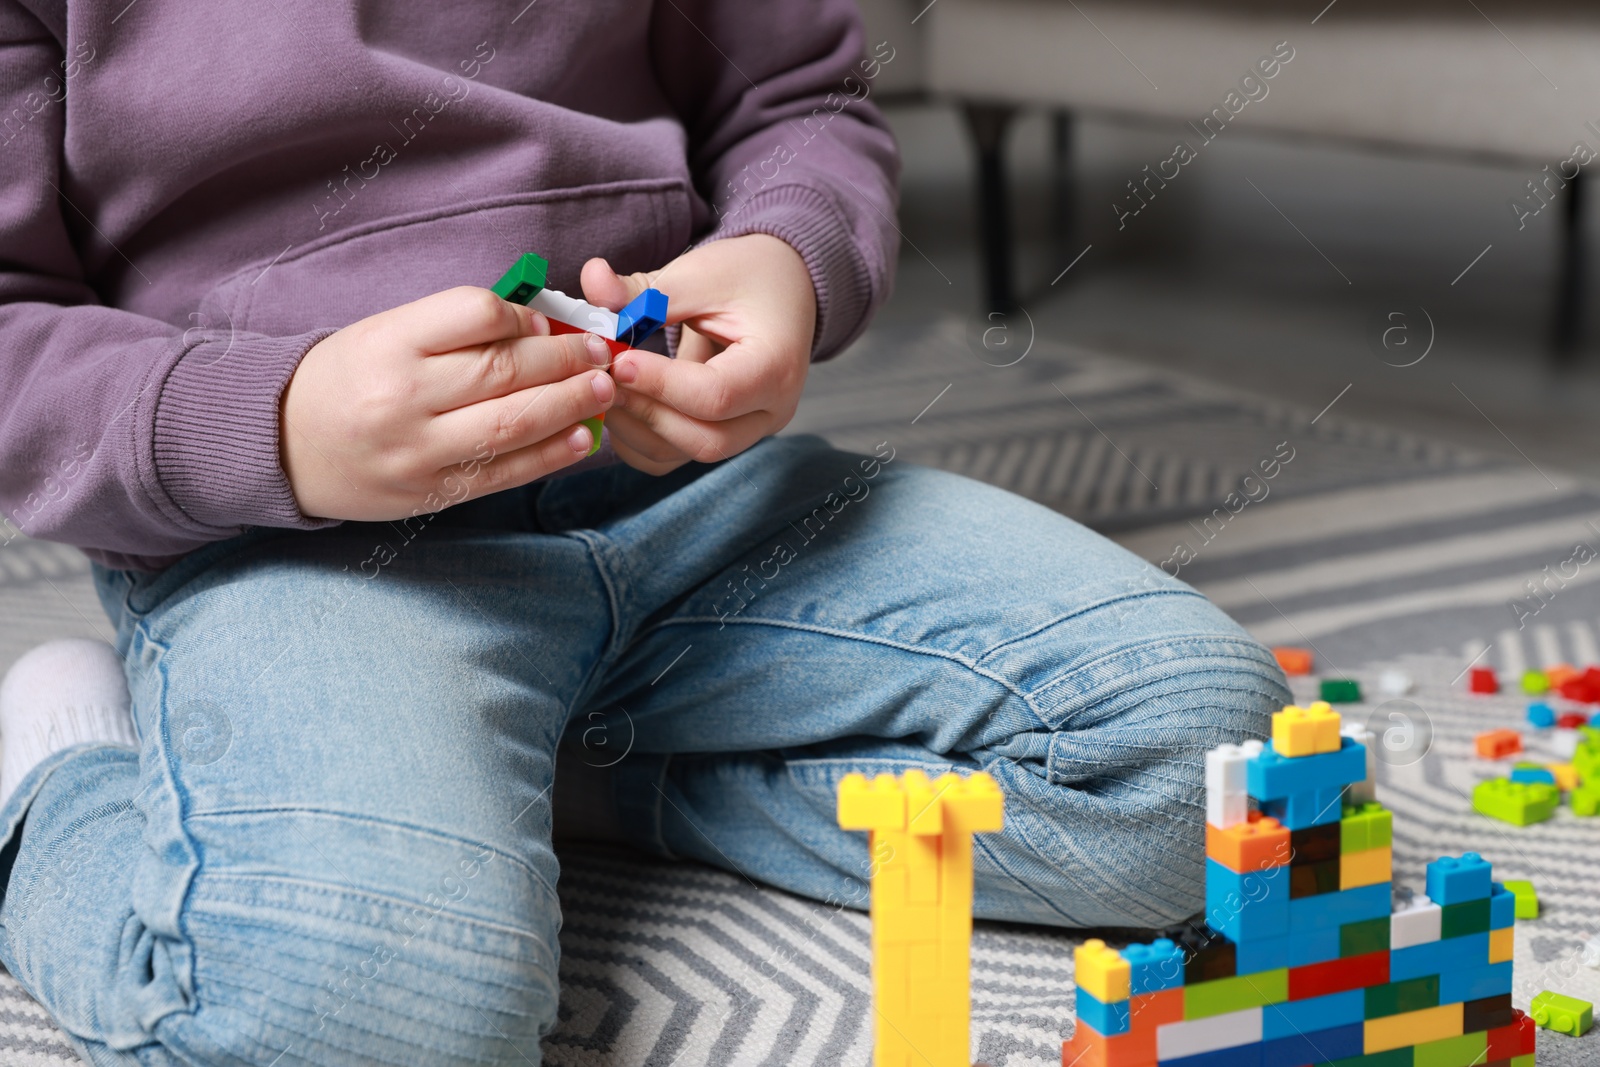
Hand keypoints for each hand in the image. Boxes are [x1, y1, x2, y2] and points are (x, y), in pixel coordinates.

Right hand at [281, 287, 615, 519]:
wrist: (282, 446)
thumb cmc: (346, 379)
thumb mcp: (383, 334)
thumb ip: (452, 329)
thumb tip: (539, 324)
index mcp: (389, 344)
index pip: (474, 313)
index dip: (524, 315)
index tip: (548, 321)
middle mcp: (403, 398)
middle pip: (505, 370)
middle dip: (566, 359)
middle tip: (602, 351)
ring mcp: (419, 451)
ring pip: (514, 423)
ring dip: (571, 404)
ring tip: (604, 389)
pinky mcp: (432, 492)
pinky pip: (506, 472)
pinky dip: (551, 453)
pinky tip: (583, 436)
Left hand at [580, 233, 815, 474]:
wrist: (781, 289)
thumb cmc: (746, 277)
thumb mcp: (699, 272)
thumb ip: (645, 289)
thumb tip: (592, 279)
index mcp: (776, 366)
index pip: (716, 395)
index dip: (660, 384)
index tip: (618, 360)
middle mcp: (771, 410)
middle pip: (704, 439)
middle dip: (646, 412)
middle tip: (604, 379)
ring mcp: (750, 430)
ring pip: (687, 455)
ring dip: (636, 429)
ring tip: (605, 389)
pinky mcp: (725, 434)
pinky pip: (676, 456)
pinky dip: (639, 440)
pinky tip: (618, 405)